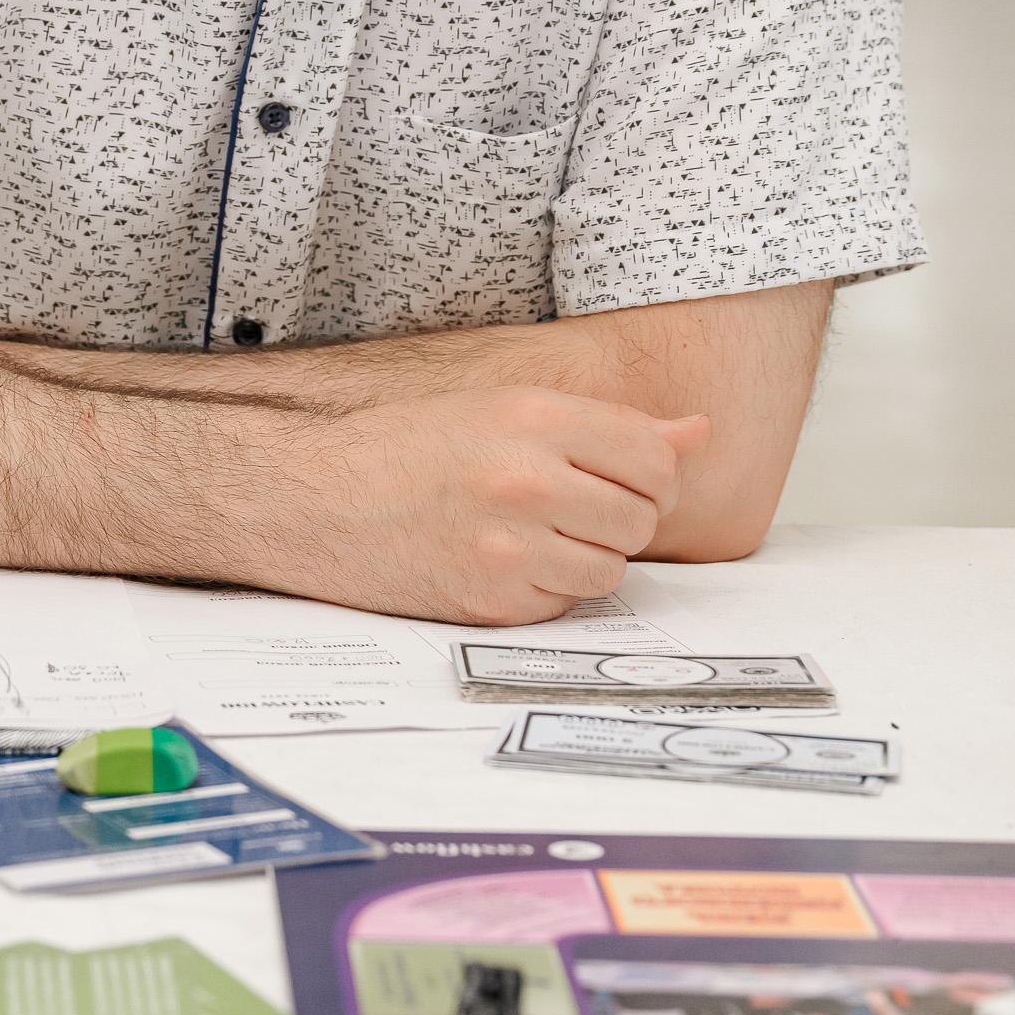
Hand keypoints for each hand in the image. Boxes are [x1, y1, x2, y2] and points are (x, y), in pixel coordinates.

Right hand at [261, 385, 709, 625]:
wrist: (315, 498)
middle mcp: (528, 479)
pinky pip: (564, 605)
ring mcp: (511, 546)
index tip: (625, 478)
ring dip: (585, 557)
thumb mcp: (503, 408)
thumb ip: (608, 425)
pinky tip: (500, 561)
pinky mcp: (493, 602)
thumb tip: (699, 431)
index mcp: (534, 417)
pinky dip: (546, 590)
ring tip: (530, 532)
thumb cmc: (404, 448)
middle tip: (566, 505)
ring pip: (610, 569)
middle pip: (642, 518)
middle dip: (619, 517)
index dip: (653, 475)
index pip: (656, 459)